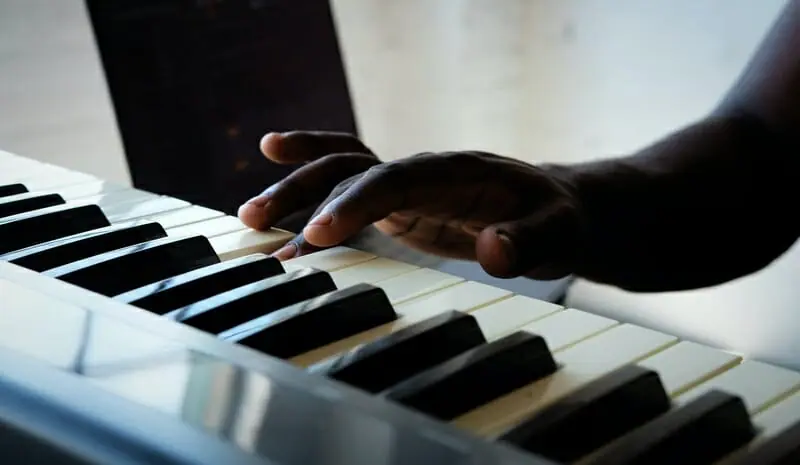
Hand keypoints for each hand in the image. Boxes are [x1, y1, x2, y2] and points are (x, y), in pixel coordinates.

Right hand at [238, 131, 586, 279]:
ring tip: (250, 218)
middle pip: (355, 168)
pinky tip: (280, 201)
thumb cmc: (556, 220)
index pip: (395, 179)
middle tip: (261, 223)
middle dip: (307, 192)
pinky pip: (349, 189)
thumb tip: (493, 249)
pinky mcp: (400, 204)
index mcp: (457, 172)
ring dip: (296, 189)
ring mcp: (408, 185)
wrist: (556, 209)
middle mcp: (423, 171)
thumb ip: (528, 242)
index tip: (319, 235)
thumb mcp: (558, 234)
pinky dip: (313, 189)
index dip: (355, 203)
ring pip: (342, 173)